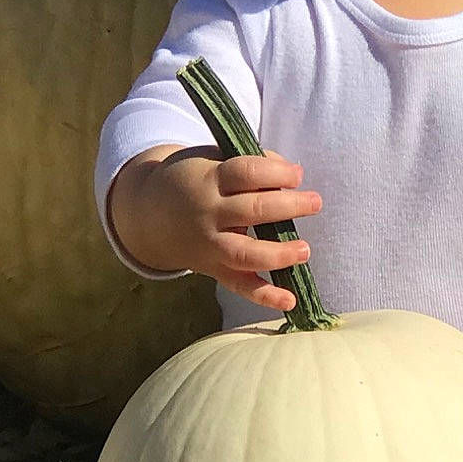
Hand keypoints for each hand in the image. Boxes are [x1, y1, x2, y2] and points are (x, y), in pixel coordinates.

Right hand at [117, 148, 321, 312]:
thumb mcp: (211, 160)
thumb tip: (291, 174)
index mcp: (209, 179)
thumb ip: (250, 163)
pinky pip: (240, 285)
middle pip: (252, 211)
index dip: (276, 172)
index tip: (297, 175)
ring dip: (279, 253)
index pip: (246, 172)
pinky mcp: (213, 270)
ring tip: (305, 249)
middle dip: (289, 206)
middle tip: (315, 202)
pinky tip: (289, 301)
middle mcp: (208, 214)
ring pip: (245, 253)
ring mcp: (210, 246)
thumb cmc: (192, 181)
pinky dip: (265, 296)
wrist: (148, 215)